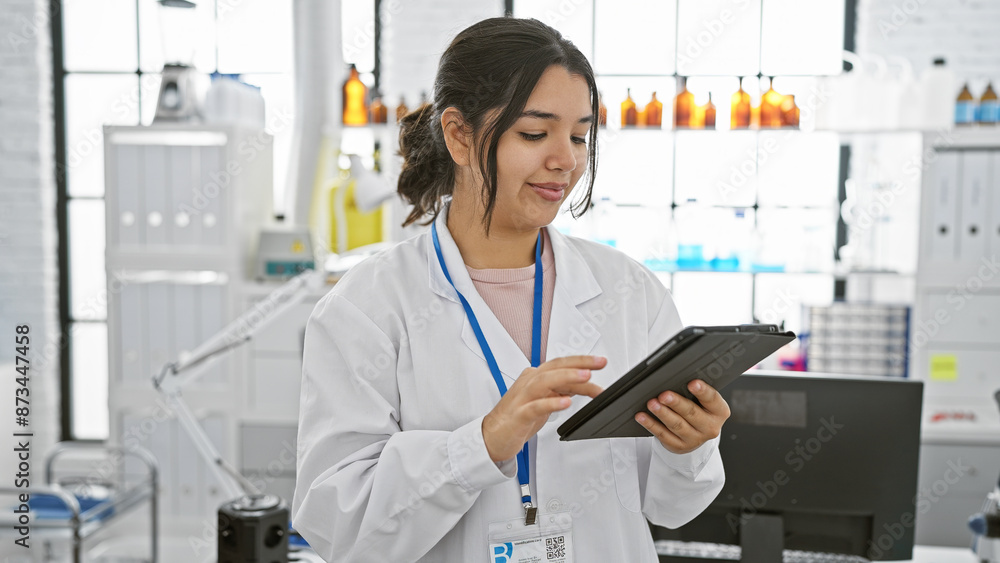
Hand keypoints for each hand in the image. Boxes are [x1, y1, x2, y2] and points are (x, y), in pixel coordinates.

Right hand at [482, 355, 605, 462]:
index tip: (600, 362)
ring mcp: (523, 398)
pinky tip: (566, 402)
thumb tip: (585, 383)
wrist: (492, 436)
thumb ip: (562, 390)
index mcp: (536, 377)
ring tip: (586, 377)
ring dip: (567, 377)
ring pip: (545, 381)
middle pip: (555, 367)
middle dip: (579, 364)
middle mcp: (529, 383)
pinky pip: (536, 406)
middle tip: (599, 364)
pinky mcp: (519, 415)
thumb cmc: (517, 416)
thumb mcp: (545, 400)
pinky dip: (551, 403)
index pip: (561, 364)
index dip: (581, 361)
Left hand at [634, 379, 730, 454]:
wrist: (697, 434)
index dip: (703, 391)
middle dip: (676, 403)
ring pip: (676, 425)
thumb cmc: (700, 409)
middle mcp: (710, 427)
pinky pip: (663, 435)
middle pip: (692, 413)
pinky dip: (651, 425)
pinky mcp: (679, 446)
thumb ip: (697, 391)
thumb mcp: (704, 400)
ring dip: (662, 414)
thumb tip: (677, 376)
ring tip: (652, 404)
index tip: (692, 383)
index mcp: (719, 411)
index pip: (712, 399)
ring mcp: (695, 439)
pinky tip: (642, 416)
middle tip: (664, 395)